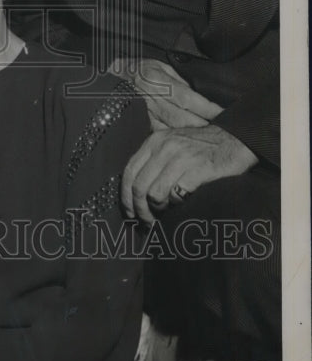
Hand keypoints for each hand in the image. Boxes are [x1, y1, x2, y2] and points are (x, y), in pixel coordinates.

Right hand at [111, 58, 221, 130]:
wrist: (113, 78)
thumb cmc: (140, 70)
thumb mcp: (162, 66)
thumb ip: (180, 80)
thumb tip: (199, 96)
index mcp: (157, 81)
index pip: (187, 97)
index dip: (206, 107)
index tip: (222, 113)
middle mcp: (150, 98)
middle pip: (181, 117)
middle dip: (203, 126)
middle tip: (222, 132)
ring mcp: (145, 113)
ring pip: (172, 128)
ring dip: (192, 135)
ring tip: (210, 141)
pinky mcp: (142, 124)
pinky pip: (161, 134)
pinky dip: (176, 140)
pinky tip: (188, 143)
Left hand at [121, 125, 257, 222]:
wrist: (236, 139)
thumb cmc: (202, 147)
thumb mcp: (172, 144)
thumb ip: (154, 161)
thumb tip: (137, 191)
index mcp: (154, 141)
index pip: (129, 172)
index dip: (126, 196)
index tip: (130, 212)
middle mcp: (164, 147)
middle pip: (139, 187)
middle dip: (141, 210)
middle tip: (147, 222)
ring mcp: (181, 157)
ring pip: (155, 193)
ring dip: (159, 209)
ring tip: (166, 213)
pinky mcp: (198, 168)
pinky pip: (177, 194)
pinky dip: (177, 203)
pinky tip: (183, 201)